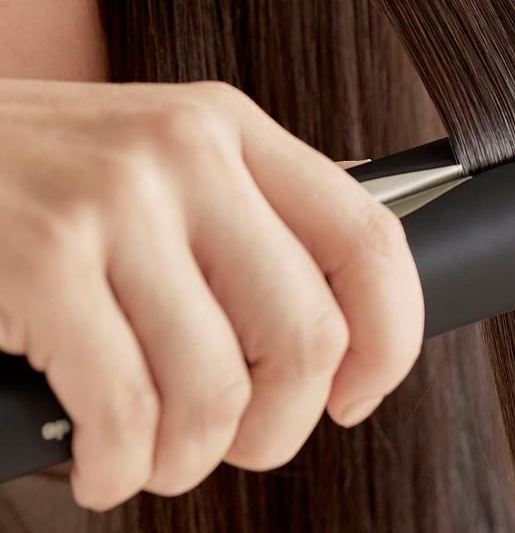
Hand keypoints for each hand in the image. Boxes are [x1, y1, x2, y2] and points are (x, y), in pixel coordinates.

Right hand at [0, 79, 422, 509]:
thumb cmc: (43, 179)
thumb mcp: (160, 162)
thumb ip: (246, 216)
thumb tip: (341, 307)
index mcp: (233, 129)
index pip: (369, 236)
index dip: (389, 336)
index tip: (357, 392)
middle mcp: (188, 154)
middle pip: (306, 332)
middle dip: (282, 425)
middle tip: (238, 440)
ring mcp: (116, 204)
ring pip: (217, 390)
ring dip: (190, 459)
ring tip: (154, 452)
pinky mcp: (42, 263)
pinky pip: (127, 415)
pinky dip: (119, 468)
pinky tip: (100, 459)